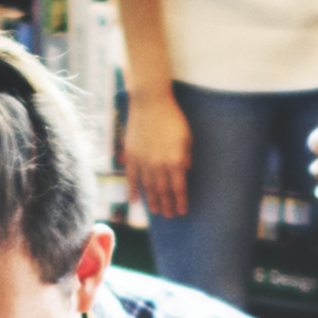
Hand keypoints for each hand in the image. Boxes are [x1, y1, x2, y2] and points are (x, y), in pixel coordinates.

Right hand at [120, 80, 193, 222]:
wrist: (150, 103)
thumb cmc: (173, 118)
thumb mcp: (186, 137)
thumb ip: (185, 156)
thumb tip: (184, 171)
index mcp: (175, 161)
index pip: (178, 188)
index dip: (180, 201)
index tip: (182, 211)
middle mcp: (158, 165)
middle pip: (163, 191)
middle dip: (167, 204)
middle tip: (169, 215)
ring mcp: (143, 161)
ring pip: (148, 187)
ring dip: (152, 201)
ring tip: (156, 211)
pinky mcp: (131, 155)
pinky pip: (132, 177)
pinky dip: (133, 189)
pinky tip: (135, 200)